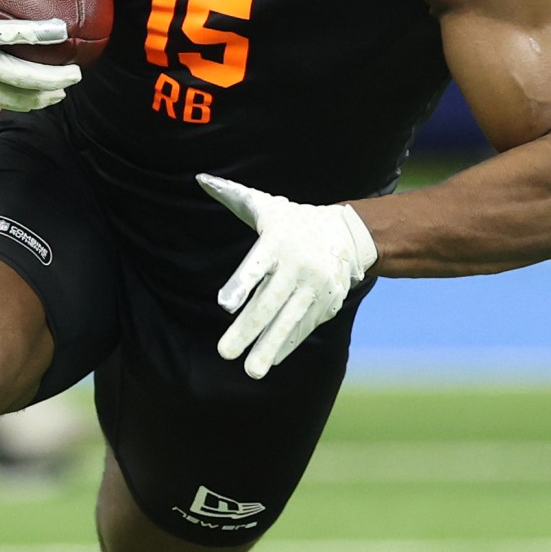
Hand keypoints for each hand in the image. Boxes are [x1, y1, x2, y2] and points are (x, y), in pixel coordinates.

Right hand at [0, 0, 80, 109]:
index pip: (10, 37)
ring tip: (60, 93)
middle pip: (18, 78)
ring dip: (37, 97)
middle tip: (77, 72)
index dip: (39, 35)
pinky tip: (31, 97)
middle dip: (51, 79)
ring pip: (7, 98)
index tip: (63, 32)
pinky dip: (13, 100)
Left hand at [197, 174, 376, 378]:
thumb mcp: (266, 204)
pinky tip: (270, 360)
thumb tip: (201, 180)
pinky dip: (287, 344)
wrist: (348, 235)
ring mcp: (316, 288)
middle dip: (248, 329)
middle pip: (270, 302)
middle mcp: (299, 266)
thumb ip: (233, 196)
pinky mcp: (327, 304)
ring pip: (289, 320)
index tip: (224, 304)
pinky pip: (304, 327)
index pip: (258, 264)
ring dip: (269, 346)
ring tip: (251, 371)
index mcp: (279, 241)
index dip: (241, 283)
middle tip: (225, 352)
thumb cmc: (293, 220)